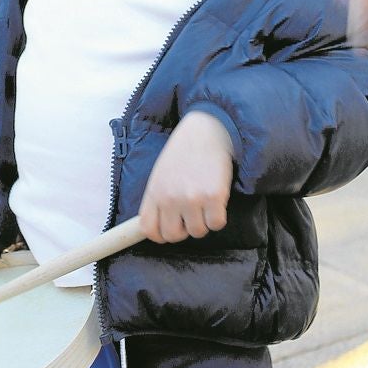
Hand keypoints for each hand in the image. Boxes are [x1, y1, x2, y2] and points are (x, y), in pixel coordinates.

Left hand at [139, 111, 233, 243]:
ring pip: (197, 232)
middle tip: (190, 213)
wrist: (206, 131)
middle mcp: (170, 198)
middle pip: (173, 235)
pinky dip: (218, 217)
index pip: (148, 229)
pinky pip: (217, 224)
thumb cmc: (184, 153)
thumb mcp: (160, 174)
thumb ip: (157, 199)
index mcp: (154, 192)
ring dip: (203, 221)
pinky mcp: (214, 197)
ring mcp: (192, 198)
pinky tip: (216, 200)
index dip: (160, 234)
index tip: (169, 229)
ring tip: (204, 202)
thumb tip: (158, 226)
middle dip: (183, 229)